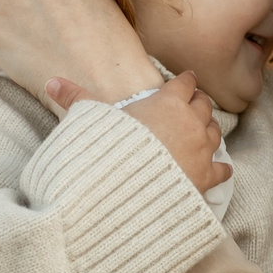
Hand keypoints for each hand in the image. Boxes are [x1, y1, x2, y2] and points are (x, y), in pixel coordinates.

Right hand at [48, 70, 229, 193]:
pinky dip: (219, 167)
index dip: (184, 82)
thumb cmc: (111, 150)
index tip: (185, 81)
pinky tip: (216, 169)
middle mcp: (191, 122)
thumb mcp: (91, 120)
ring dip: (209, 130)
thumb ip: (75, 99)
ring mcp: (201, 150)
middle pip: (204, 105)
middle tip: (194, 104)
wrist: (128, 192)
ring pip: (215, 132)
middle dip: (199, 103)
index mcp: (168, 102)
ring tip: (203, 131)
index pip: (184, 83)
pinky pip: (222, 168)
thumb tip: (51, 81)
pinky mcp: (205, 177)